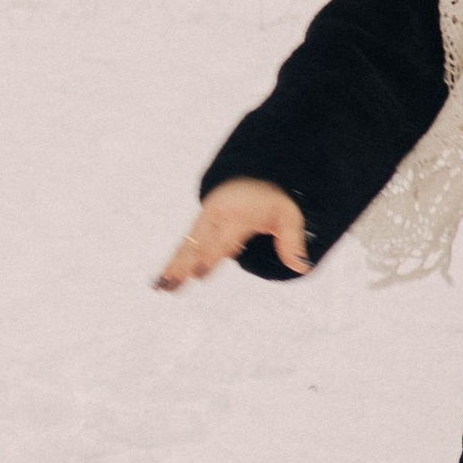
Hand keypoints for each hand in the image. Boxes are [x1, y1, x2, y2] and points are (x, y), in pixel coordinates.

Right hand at [156, 179, 309, 289]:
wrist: (251, 176)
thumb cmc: (270, 199)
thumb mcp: (288, 216)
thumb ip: (292, 242)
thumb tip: (302, 267)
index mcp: (236, 215)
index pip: (223, 240)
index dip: (211, 256)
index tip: (199, 273)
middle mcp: (215, 219)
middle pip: (197, 245)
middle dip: (183, 264)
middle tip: (170, 282)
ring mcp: (204, 223)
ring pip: (186, 247)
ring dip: (173, 266)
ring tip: (160, 286)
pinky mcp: (199, 229)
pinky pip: (184, 247)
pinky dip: (174, 262)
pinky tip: (164, 280)